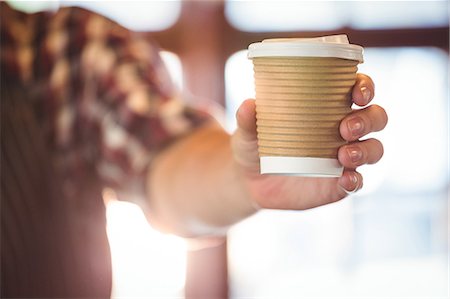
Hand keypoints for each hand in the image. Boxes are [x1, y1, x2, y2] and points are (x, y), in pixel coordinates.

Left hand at [231, 74, 387, 209]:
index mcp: (327, 108)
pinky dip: (356, 181)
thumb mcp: (247, 131)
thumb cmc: (254, 144)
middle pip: (375, 117)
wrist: (249, 180)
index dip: (365, 87)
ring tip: (344, 155)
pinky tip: (345, 179)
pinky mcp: (338, 184)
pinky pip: (357, 182)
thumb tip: (249, 104)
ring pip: (374, 149)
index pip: (358, 90)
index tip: (356, 92)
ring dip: (366, 149)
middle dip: (368, 119)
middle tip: (345, 127)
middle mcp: (342, 130)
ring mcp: (343, 158)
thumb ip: (247, 119)